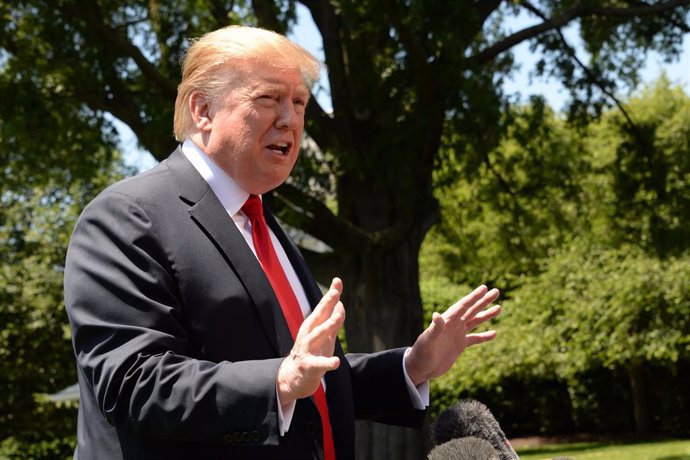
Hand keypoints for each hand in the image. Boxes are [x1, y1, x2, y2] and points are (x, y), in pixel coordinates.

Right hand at [276, 278, 345, 403]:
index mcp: (313, 325)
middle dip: (327, 304)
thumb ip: (332, 319)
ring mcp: (307, 349)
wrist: (293, 377)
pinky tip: (336, 362)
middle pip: (319, 316)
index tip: (338, 280)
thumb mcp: (324, 335)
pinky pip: (319, 364)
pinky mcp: (309, 366)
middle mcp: (308, 334)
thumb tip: (340, 303)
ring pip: (318, 336)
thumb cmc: (312, 353)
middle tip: (336, 293)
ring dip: (327, 326)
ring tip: (337, 319)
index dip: (331, 294)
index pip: (323, 307)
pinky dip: (327, 362)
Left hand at [405, 285, 501, 385]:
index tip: (484, 288)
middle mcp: (453, 325)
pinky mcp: (459, 345)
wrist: (420, 368)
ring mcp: (457, 335)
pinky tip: (494, 333)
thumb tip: (437, 315)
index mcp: (447, 321)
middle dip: (483, 301)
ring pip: (474, 322)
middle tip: (496, 291)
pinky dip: (484, 336)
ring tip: (499, 308)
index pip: (463, 306)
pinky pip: (475, 339)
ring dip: (486, 315)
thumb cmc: (421, 354)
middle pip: (471, 310)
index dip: (474, 297)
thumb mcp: (427, 341)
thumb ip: (434, 329)